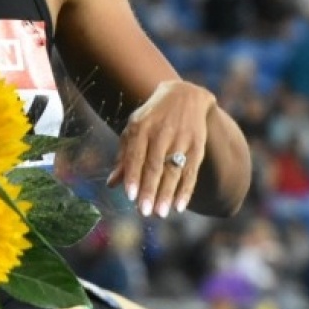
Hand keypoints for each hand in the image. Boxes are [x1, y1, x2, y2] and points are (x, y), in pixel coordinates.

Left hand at [106, 80, 213, 217]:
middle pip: (155, 165)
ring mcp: (181, 139)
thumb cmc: (152, 118)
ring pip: (173, 171)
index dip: (133, 176)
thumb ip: (124, 156)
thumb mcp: (135, 129)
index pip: (136, 155)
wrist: (185, 95)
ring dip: (167, 194)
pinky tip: (179, 206)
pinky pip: (191, 172)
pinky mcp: (197, 146)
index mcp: (141, 128)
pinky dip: (186, 190)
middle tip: (144, 212)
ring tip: (160, 213)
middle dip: (150, 190)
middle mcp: (162, 133)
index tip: (130, 196)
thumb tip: (111, 184)